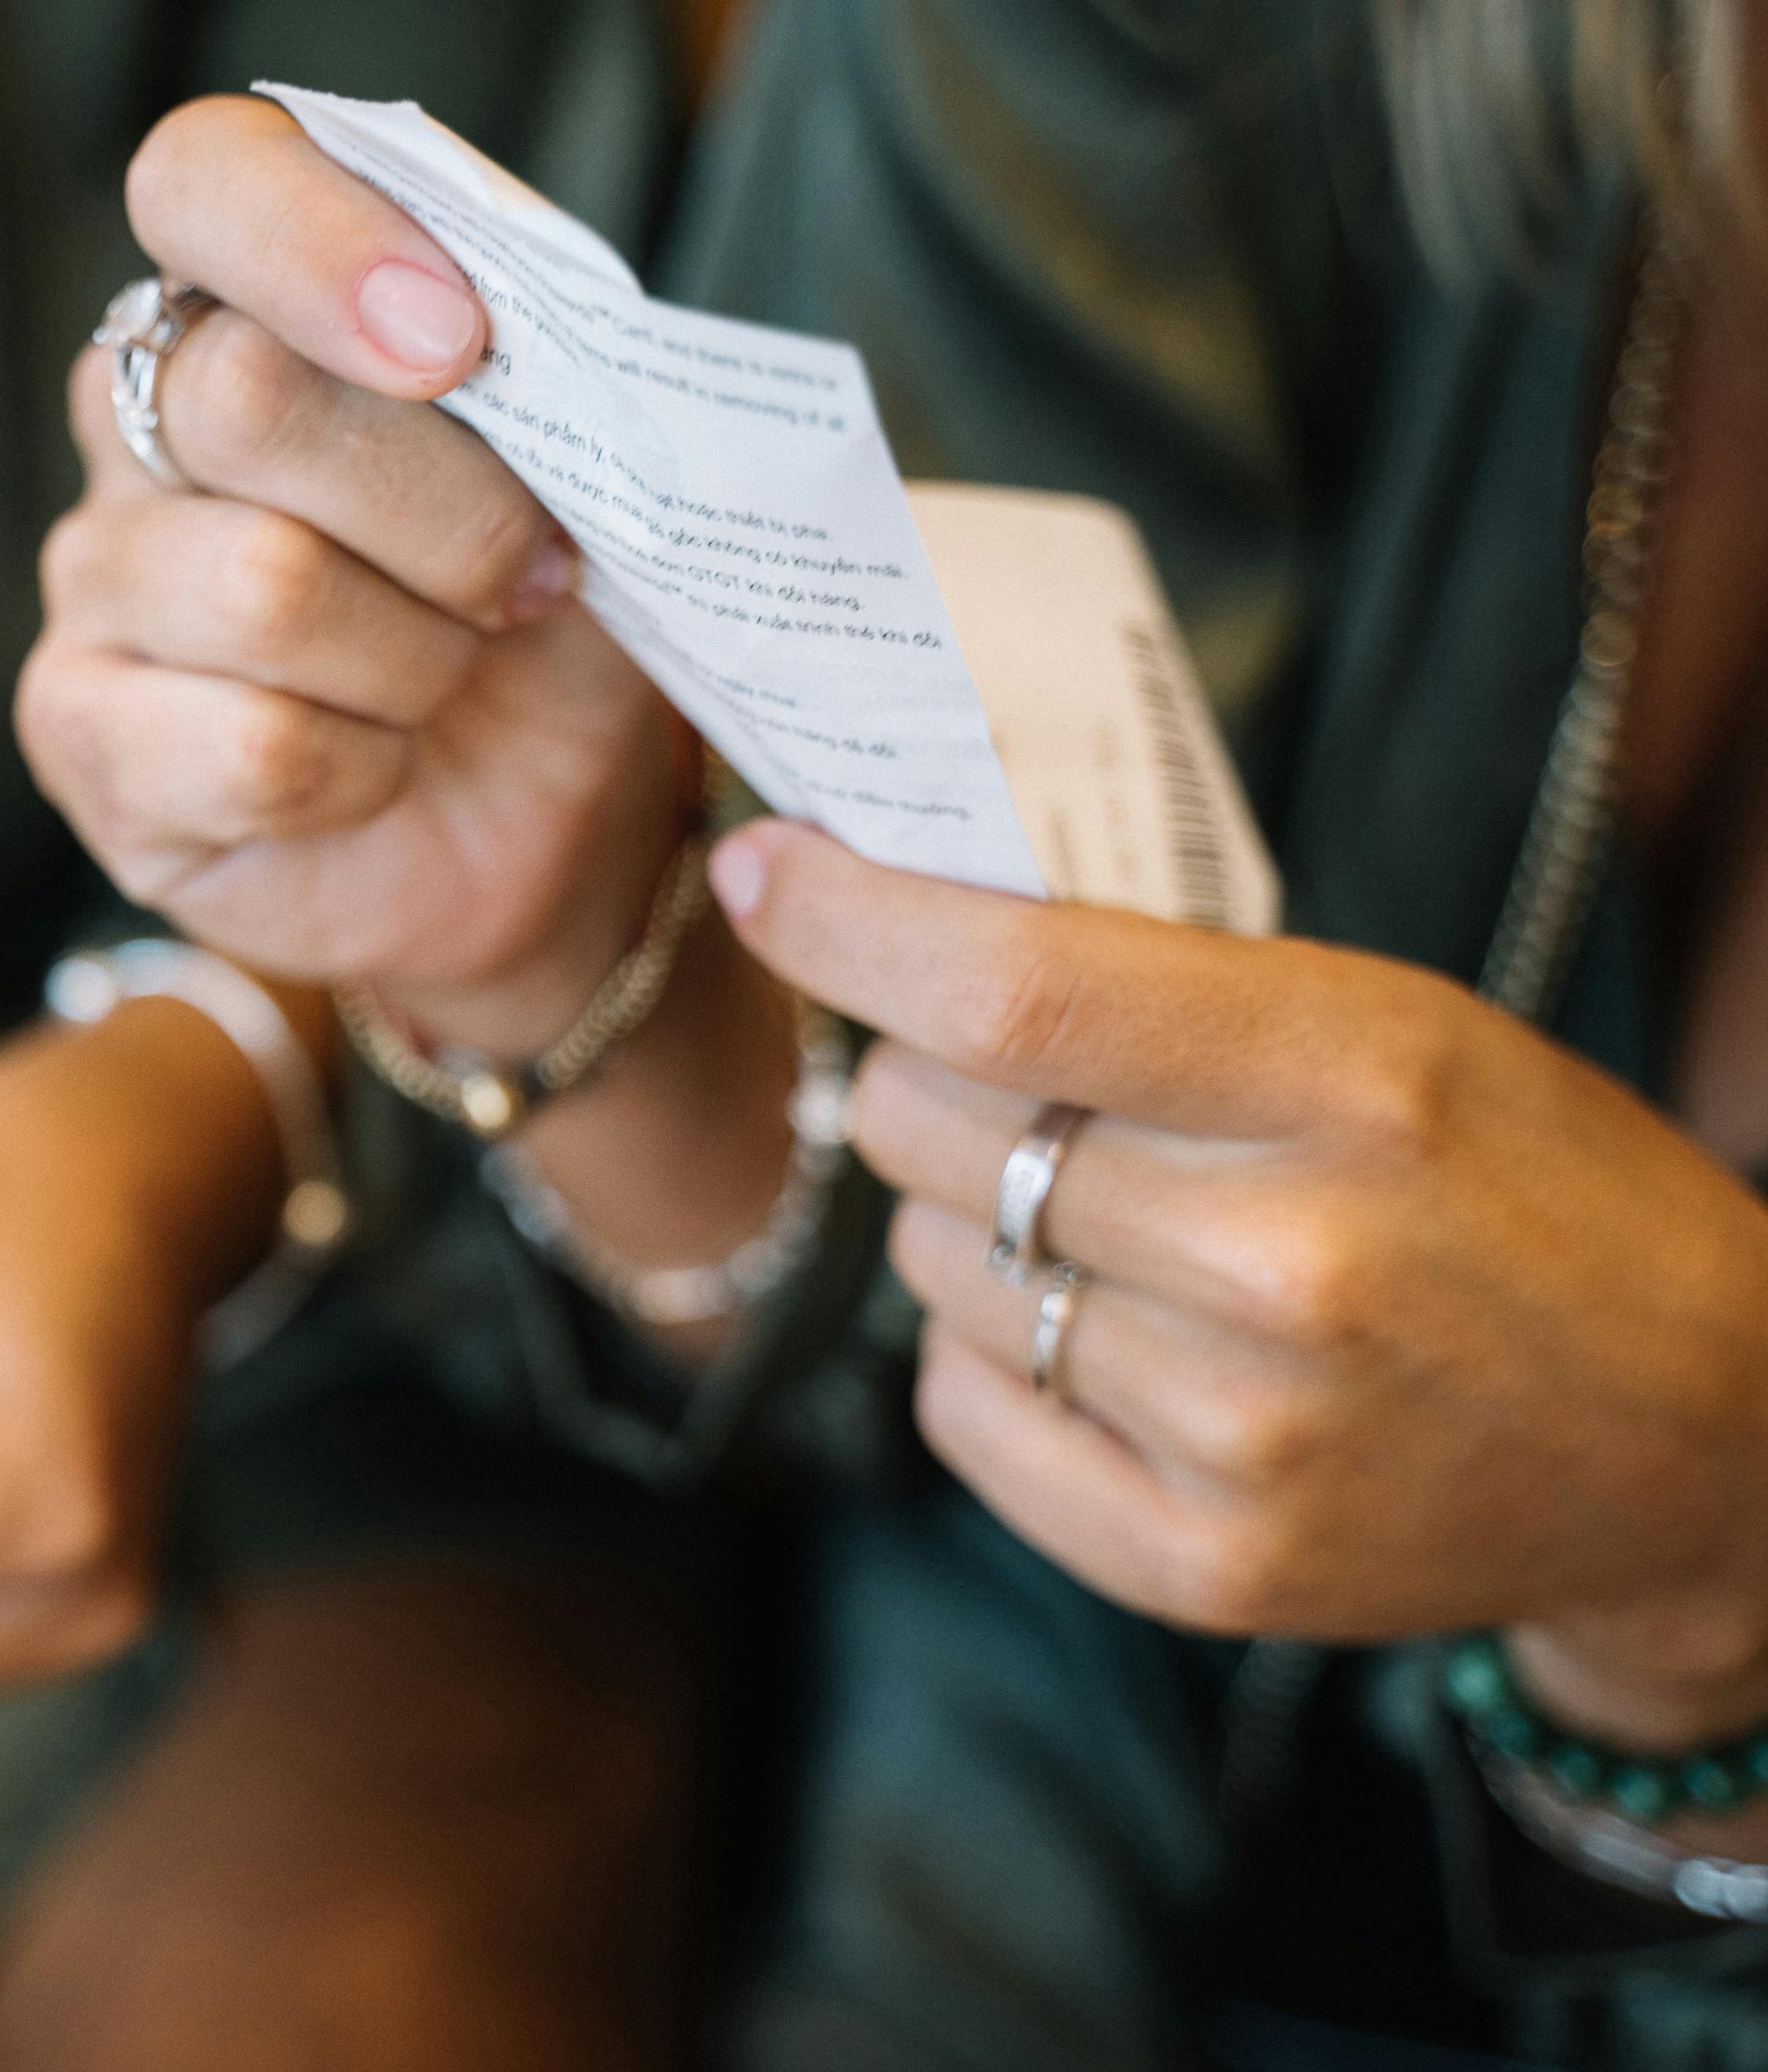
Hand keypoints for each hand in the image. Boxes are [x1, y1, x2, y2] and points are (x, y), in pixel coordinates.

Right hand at [21, 94, 689, 1054]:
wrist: (537, 826)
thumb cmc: (542, 623)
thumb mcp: (583, 469)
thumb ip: (535, 356)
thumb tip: (495, 317)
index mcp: (249, 298)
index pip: (204, 179)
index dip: (322, 242)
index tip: (459, 342)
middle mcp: (136, 417)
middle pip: (244, 395)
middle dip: (446, 509)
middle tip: (527, 577)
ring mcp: (93, 575)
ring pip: (265, 587)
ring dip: (418, 657)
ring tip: (443, 680)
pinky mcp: (79, 731)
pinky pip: (255, 746)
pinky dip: (366, 769)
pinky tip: (373, 769)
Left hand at [715, 821, 1767, 1751]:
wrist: (1697, 1438)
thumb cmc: (1523, 1188)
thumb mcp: (1391, 1028)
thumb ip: (1160, 983)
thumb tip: (897, 924)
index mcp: (1353, 1079)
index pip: (1015, 985)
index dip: (850, 921)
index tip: (764, 871)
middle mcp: (1287, 1261)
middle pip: (935, 1123)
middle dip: (923, 1075)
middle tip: (1001, 1077)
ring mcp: (1241, 1431)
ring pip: (933, 1264)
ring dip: (967, 1219)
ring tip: (1108, 1220)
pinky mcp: (1200, 1562)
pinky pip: (961, 1404)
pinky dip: (990, 1353)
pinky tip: (1106, 1332)